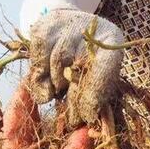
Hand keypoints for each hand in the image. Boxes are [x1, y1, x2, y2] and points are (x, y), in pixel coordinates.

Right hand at [28, 9, 123, 125]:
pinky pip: (37, 59)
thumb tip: (85, 122)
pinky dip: (38, 76)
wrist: (71, 27)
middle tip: (73, 118)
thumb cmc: (92, 59)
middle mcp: (90, 29)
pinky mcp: (43, 26)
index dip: (94, 94)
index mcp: (112, 41)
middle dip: (74, 100)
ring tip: (60, 90)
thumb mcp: (102, 75)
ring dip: (56, 86)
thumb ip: (96, 95)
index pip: (104, 68)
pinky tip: (45, 78)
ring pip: (56, 65)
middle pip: (77, 70)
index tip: (87, 116)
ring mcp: (64, 25)